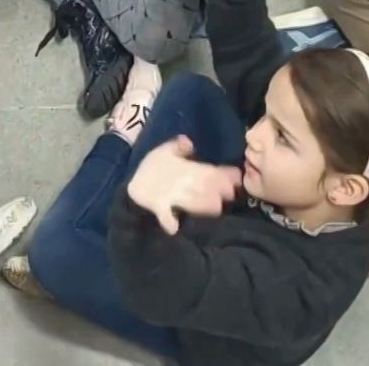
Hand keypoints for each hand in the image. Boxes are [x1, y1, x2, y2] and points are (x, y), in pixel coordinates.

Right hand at [125, 137, 243, 234]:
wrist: (131, 187)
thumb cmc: (151, 169)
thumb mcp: (163, 152)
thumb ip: (177, 147)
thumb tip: (188, 141)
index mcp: (187, 168)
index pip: (212, 171)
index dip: (227, 175)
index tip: (236, 178)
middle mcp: (183, 182)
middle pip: (208, 187)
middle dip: (221, 191)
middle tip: (229, 194)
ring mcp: (172, 197)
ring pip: (193, 202)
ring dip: (205, 205)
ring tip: (215, 208)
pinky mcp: (160, 208)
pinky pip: (165, 216)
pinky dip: (169, 221)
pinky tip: (174, 227)